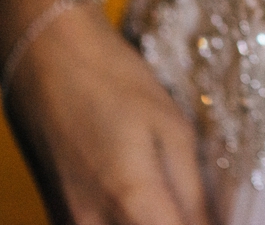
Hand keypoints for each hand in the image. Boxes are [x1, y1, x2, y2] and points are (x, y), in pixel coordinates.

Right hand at [3, 3, 212, 224]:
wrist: (44, 55)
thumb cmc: (114, 81)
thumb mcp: (172, 130)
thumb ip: (194, 193)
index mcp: (130, 201)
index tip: (220, 215)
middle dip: (177, 223)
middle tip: (195, 203)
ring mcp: (68, 224)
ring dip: (153, 221)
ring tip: (171, 197)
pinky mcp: (58, 216)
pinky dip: (128, 221)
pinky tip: (143, 199)